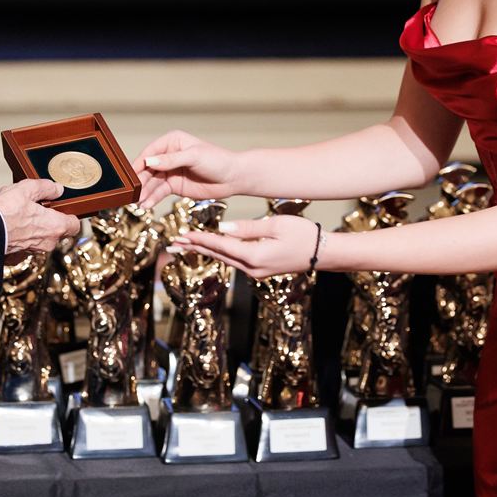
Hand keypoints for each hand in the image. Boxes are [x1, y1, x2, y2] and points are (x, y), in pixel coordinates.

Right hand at [0, 178, 79, 254]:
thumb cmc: (4, 213)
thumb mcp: (27, 189)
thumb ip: (45, 187)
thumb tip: (56, 189)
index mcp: (55, 226)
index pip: (74, 225)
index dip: (69, 215)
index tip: (62, 208)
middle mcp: (48, 242)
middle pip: (57, 230)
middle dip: (48, 219)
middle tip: (36, 206)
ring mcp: (34, 250)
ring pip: (40, 236)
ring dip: (33, 226)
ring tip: (18, 213)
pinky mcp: (19, 254)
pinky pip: (25, 242)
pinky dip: (21, 234)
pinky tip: (10, 223)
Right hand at [134, 130, 244, 206]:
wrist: (233, 178)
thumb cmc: (217, 161)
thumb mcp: (194, 157)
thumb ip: (171, 160)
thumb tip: (149, 161)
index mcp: (172, 142)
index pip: (150, 152)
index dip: (139, 164)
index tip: (129, 176)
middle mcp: (168, 156)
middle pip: (147, 169)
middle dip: (139, 181)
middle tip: (131, 193)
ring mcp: (170, 171)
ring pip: (152, 182)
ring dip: (144, 192)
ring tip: (137, 203)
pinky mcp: (174, 186)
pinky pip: (159, 192)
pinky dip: (152, 198)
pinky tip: (146, 205)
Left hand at [168, 215, 318, 278]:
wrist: (324, 253)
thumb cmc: (304, 235)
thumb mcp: (276, 225)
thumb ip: (247, 227)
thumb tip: (223, 228)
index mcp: (255, 256)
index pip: (221, 246)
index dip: (200, 239)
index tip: (182, 234)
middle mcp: (252, 268)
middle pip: (218, 256)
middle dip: (195, 248)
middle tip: (173, 244)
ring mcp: (256, 272)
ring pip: (225, 259)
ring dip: (205, 251)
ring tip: (185, 246)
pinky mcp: (260, 270)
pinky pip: (235, 260)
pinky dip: (220, 253)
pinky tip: (211, 248)